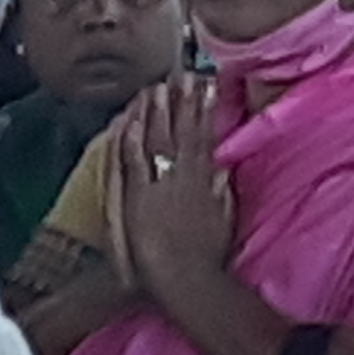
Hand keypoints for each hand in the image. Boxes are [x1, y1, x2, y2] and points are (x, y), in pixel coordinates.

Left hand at [101, 73, 236, 295]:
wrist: (186, 279)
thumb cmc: (205, 257)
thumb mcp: (222, 219)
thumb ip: (221, 193)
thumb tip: (223, 171)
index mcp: (205, 181)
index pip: (204, 137)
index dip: (203, 110)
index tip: (205, 87)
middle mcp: (184, 178)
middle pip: (183, 131)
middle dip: (183, 101)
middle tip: (183, 74)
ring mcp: (160, 186)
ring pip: (158, 141)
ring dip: (158, 113)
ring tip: (158, 86)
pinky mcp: (138, 198)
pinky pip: (134, 162)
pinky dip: (133, 140)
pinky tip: (130, 120)